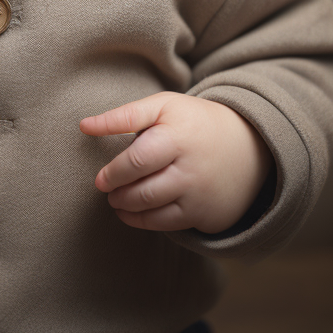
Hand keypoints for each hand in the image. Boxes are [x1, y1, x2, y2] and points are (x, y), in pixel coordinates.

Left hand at [80, 92, 273, 233]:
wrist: (248, 145)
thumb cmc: (193, 121)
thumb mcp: (163, 106)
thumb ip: (123, 116)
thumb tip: (84, 125)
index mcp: (177, 137)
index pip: (137, 160)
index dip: (113, 172)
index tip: (100, 178)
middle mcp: (190, 169)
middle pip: (143, 190)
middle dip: (117, 193)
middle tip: (105, 188)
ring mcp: (200, 195)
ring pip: (153, 211)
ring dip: (126, 208)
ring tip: (116, 200)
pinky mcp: (207, 215)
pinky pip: (168, 226)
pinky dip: (144, 221)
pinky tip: (132, 212)